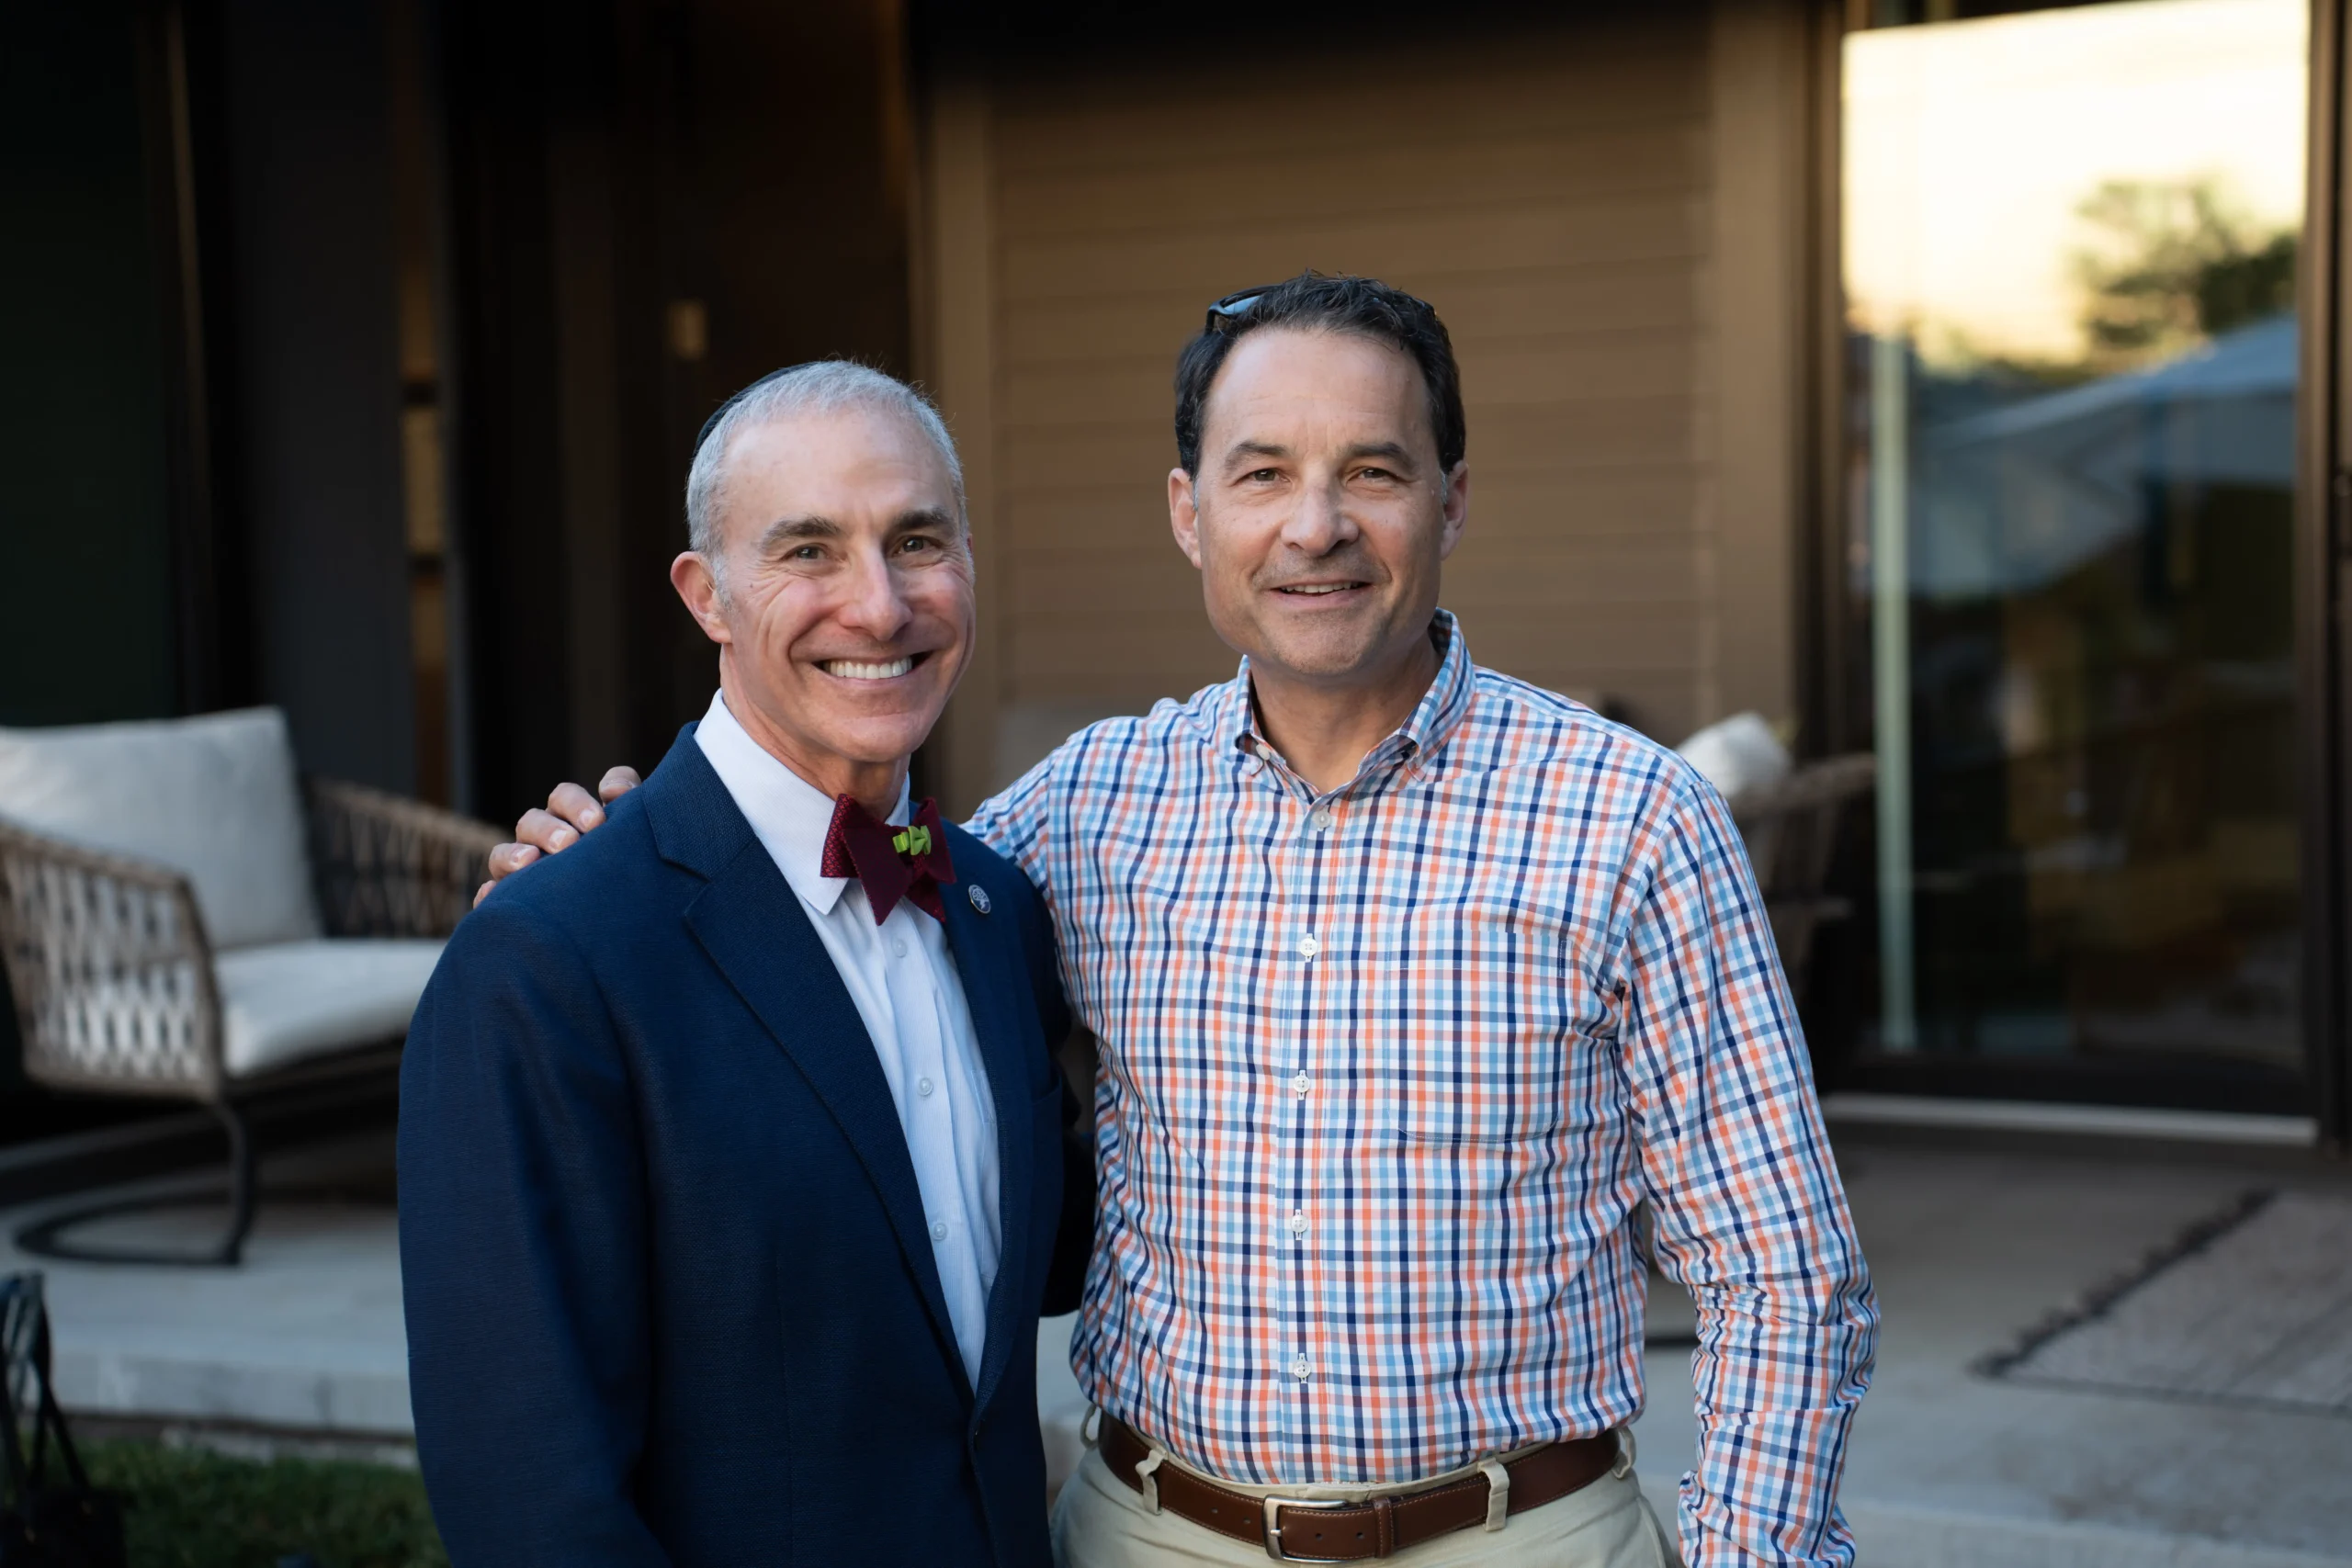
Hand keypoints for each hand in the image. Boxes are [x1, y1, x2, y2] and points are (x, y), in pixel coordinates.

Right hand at [474, 767, 643, 905]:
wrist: (625, 917)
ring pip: (504, 853)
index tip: (597, 822)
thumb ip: (630, 803)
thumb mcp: (636, 834)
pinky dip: (490, 892)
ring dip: (513, 855)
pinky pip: (492, 894)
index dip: (577, 804)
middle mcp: (544, 840)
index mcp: (572, 820)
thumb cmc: (631, 866)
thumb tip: (612, 791)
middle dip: (548, 829)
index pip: (565, 798)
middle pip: (532, 821)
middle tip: (569, 843)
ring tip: (529, 862)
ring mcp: (524, 869)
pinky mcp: (512, 898)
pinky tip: (493, 894)